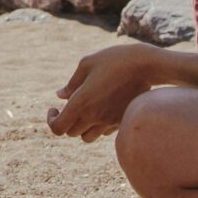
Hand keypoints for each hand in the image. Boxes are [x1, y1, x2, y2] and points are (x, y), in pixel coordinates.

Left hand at [48, 41, 182, 141]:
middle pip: (71, 133)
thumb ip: (72, 83)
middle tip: (68, 106)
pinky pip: (103, 133)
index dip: (51, 120)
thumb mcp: (87, 63)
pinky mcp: (121, 121)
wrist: (146, 66)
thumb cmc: (114, 59)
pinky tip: (101, 109)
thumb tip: (60, 96)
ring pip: (87, 137)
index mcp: (81, 102)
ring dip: (81, 127)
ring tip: (84, 110)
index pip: (58, 127)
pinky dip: (97, 126)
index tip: (54, 108)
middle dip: (66, 121)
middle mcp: (93, 116)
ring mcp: (109, 121)